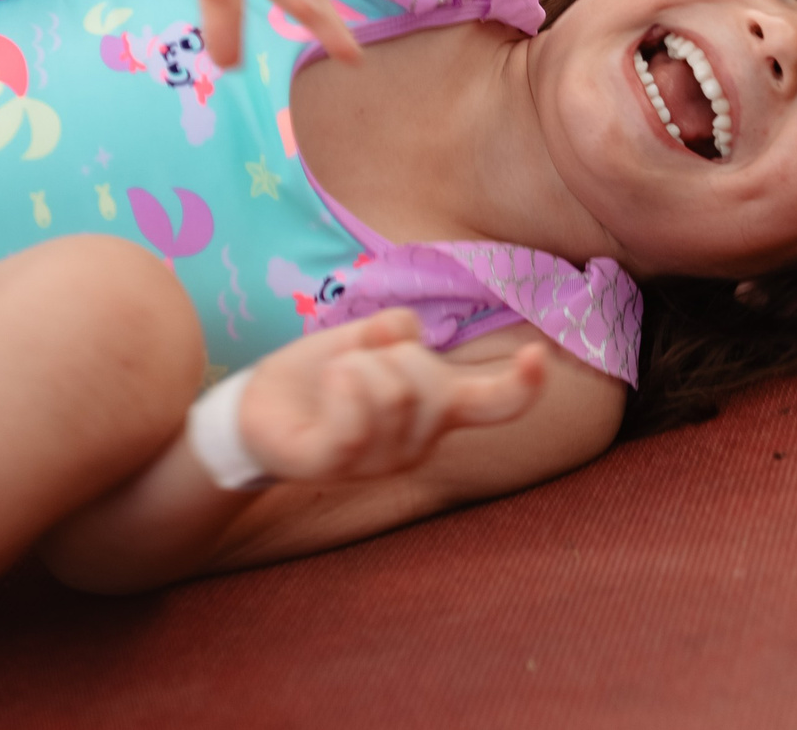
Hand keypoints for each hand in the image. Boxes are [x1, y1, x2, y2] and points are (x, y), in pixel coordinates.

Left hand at [237, 311, 549, 482]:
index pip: (495, 405)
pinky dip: (342, 383)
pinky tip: (332, 379)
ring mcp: (379, 463)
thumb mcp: (363, 337)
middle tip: (357, 364)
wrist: (257, 413)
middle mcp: (418, 443)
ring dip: (356, 364)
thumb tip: (404, 330)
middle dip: (391, 352)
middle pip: (429, 379)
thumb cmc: (321, 375)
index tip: (538, 354)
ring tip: (335, 379)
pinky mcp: (334, 468)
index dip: (524, 385)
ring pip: (392, 392)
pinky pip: (353, 423)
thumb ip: (392, 328)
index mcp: (437, 409)